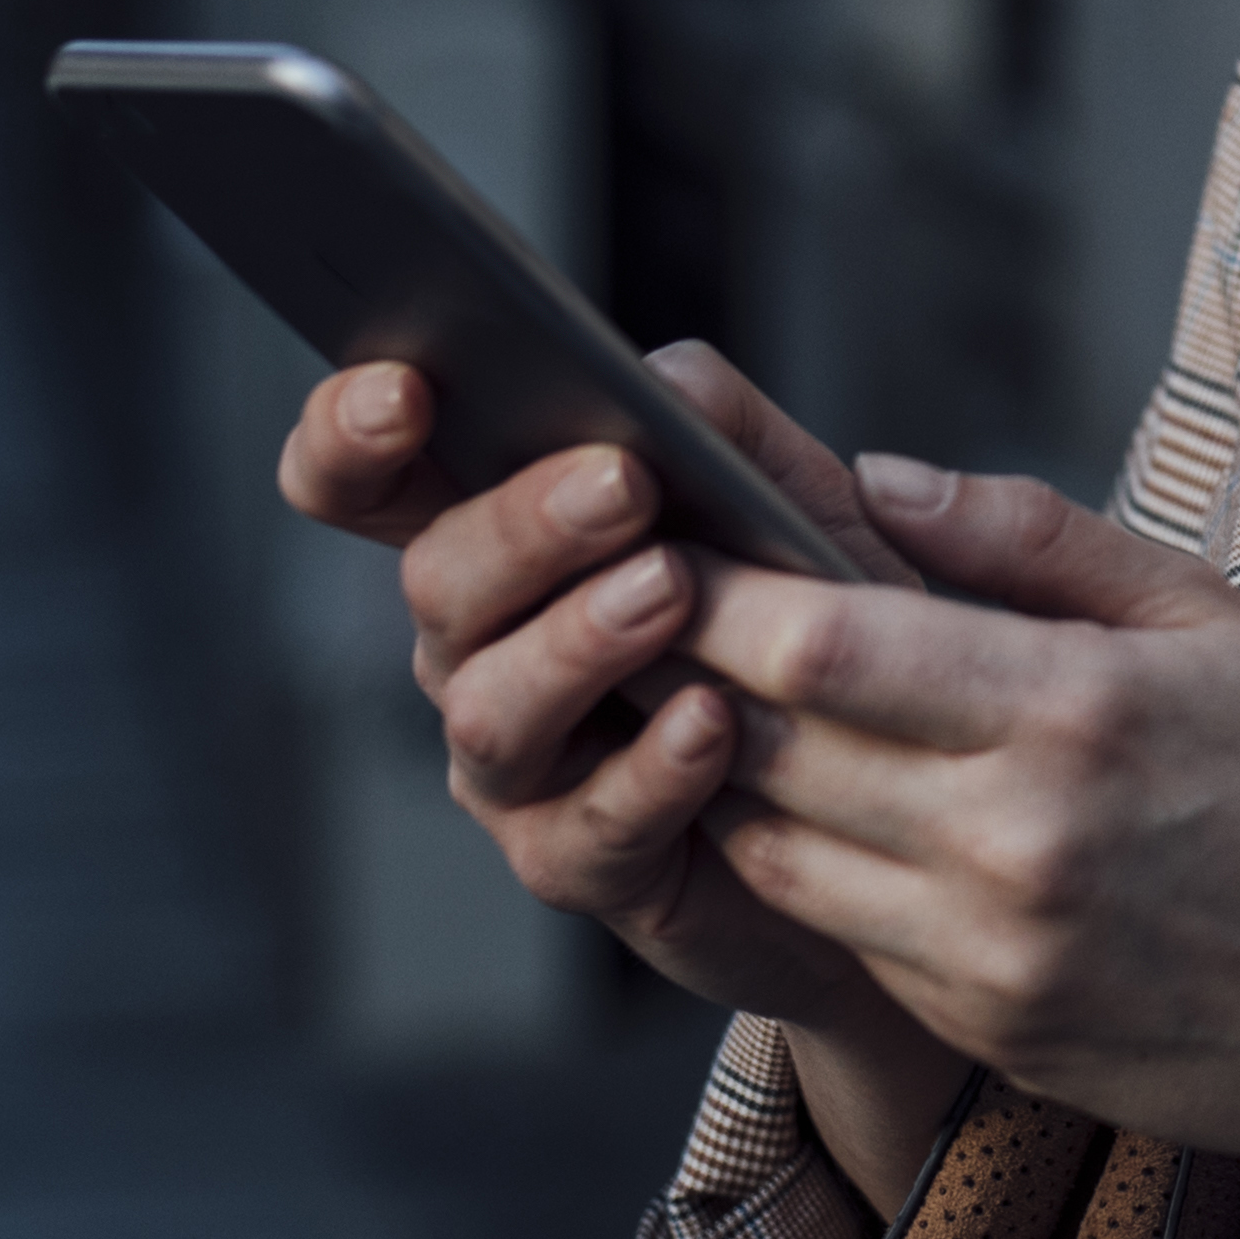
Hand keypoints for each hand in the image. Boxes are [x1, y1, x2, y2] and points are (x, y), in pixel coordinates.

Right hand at [271, 346, 927, 1047]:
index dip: (350, 436)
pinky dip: (652, 767)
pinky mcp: (578, 862)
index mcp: (503, 542)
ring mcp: (517, 765)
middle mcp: (481, 649)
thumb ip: (725, 428)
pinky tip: (712, 720)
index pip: (367, 483)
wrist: (889, 787)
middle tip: (620, 484)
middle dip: (521, 525)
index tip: (402, 389)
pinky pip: (589, 823)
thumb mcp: (792, 502)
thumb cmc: (815, 628)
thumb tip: (663, 375)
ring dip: (577, 641)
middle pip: (435, 581)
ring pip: (488, 706)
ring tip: (670, 591)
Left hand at [679, 461, 1239, 1204]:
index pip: (824, 643)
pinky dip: (814, 864)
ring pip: (776, 850)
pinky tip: (830, 813)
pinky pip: (843, 932)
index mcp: (1073, 711)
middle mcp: (1014, 841)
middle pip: (768, 746)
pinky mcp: (984, 1029)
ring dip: (731, 779)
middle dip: (692, 675)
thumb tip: (876, 479)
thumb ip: (1035, 541)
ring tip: (715, 708)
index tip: (671, 546)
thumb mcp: (1209, 621)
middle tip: (649, 614)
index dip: (719, 593)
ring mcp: (990, 953)